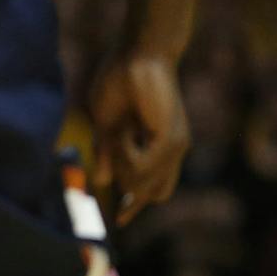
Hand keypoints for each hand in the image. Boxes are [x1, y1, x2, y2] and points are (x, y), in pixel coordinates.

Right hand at [89, 52, 189, 223]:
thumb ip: (107, 152)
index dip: (136, 204)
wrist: (136, 56)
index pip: (155, 188)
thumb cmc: (118, 84)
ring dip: (121, 164)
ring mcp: (174, 145)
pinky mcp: (170, 140)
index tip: (119, 220)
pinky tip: (124, 130)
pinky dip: (125, 154)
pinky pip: (141, 167)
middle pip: (153, 193)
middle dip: (131, 195)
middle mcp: (172, 149)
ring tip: (118, 131)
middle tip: (112, 174)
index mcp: (159, 146)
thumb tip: (102, 180)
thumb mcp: (106, 125)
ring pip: (143, 183)